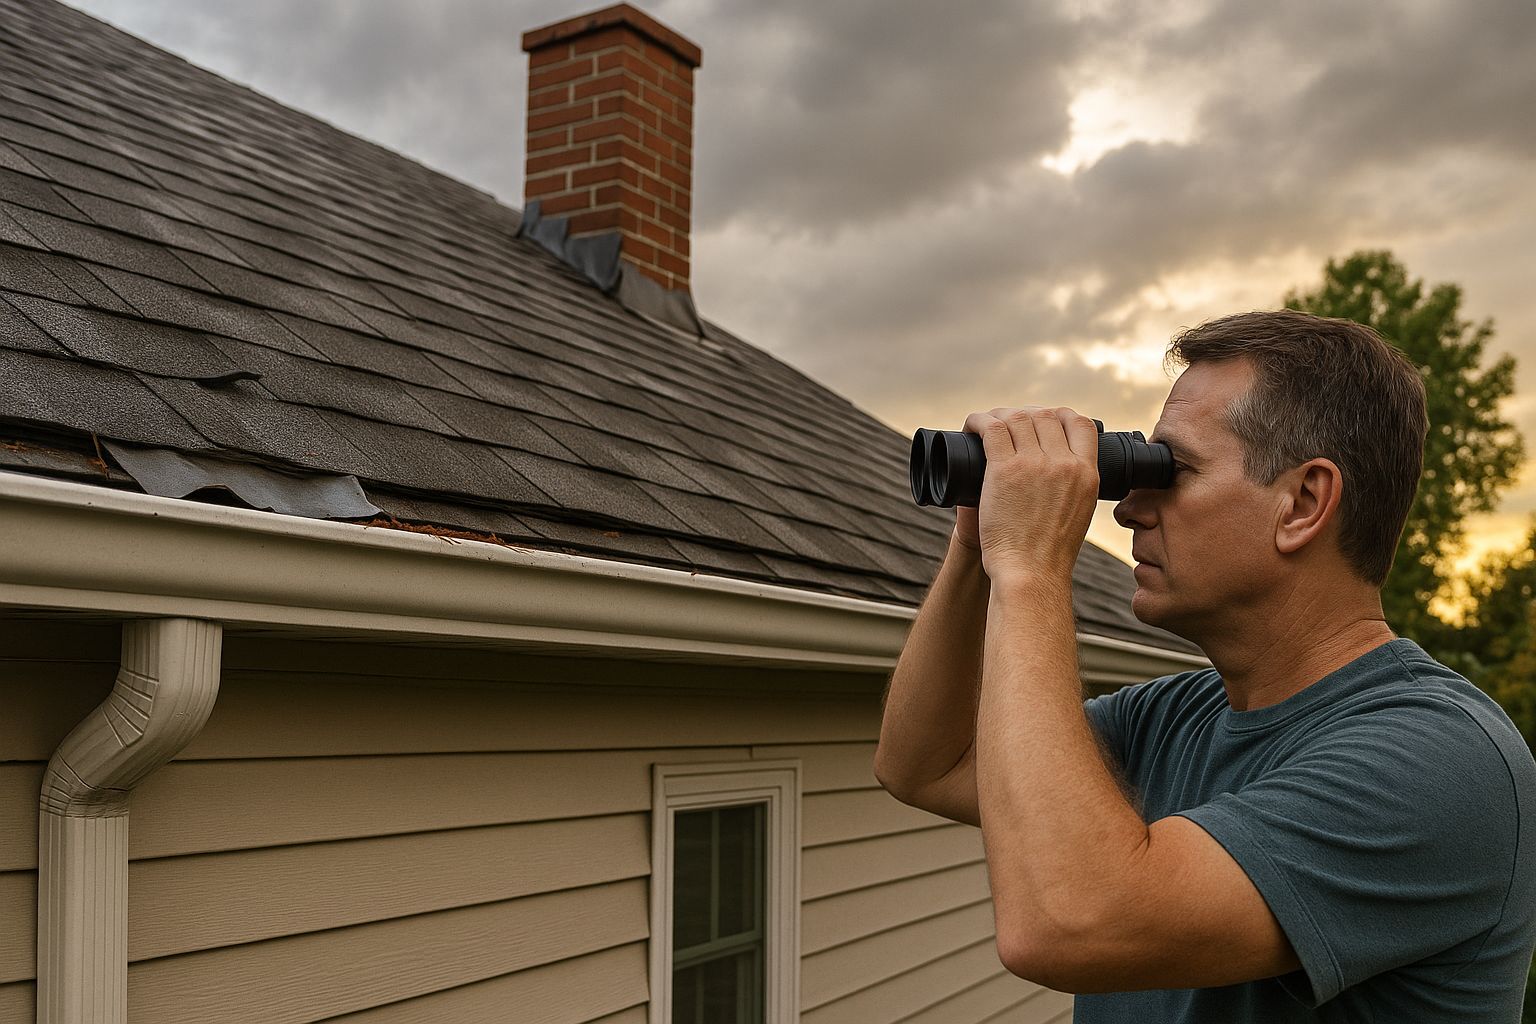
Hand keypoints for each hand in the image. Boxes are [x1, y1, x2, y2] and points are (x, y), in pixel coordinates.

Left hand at [964, 407, 1098, 587]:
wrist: (1030, 573)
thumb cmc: (1047, 552)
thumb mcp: (1078, 513)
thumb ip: (1071, 488)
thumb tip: (1061, 473)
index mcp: (1086, 474)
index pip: (1081, 423)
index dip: (1060, 414)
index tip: (1043, 419)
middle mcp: (1064, 464)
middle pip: (1045, 416)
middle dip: (1024, 414)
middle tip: (1006, 424)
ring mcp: (1035, 464)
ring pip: (1017, 417)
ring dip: (999, 414)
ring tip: (985, 424)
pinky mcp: (1004, 470)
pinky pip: (992, 428)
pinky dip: (979, 420)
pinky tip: (971, 424)